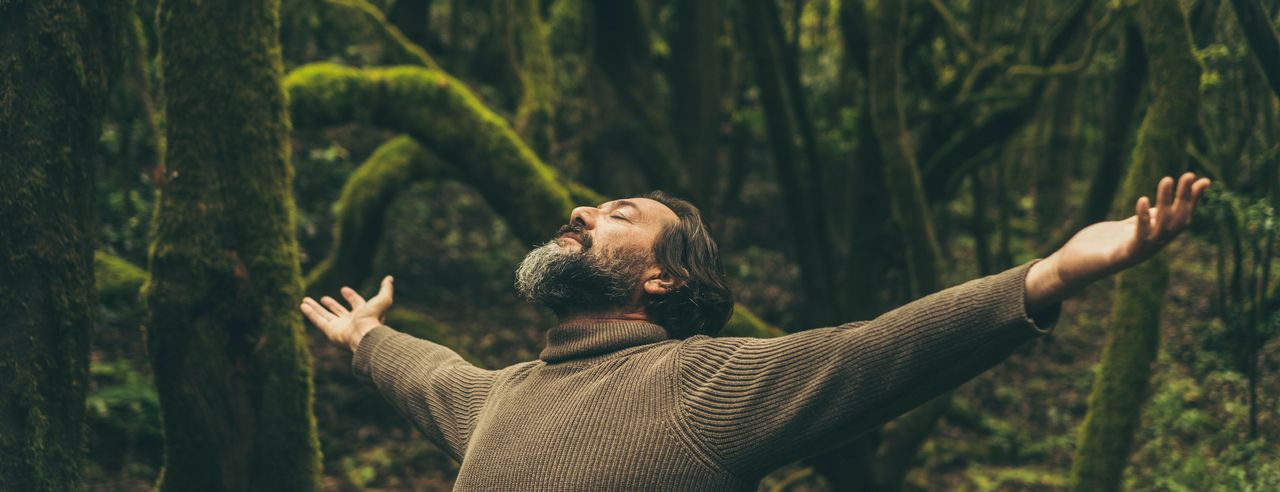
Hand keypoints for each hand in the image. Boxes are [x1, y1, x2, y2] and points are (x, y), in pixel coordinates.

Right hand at [300, 275, 394, 352]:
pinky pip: (317, 320)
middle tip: (323, 298)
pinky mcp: (329, 331)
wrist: (365, 335)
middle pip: (338, 311)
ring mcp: (339, 327)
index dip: (350, 296)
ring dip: (315, 308)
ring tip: (305, 300)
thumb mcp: (383, 300)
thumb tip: (390, 278)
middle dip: (331, 304)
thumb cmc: (374, 318)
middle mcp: (351, 321)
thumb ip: (386, 289)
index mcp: (363, 314)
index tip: (344, 289)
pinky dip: (310, 313)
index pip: (356, 303)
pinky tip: (302, 305)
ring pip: (325, 315)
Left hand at [1032, 173, 1210, 306]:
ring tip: (1166, 179)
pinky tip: (1143, 200)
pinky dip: (1142, 219)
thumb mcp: (1126, 227)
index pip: (1181, 218)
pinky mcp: (1121, 256)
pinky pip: (1138, 238)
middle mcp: (1152, 247)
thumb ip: (1146, 217)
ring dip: (1165, 203)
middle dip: (1184, 198)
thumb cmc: (1101, 245)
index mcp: (1155, 239)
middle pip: (1176, 222)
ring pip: (1161, 228)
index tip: (1203, 180)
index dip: (1193, 201)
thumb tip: (1164, 204)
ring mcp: (1138, 253)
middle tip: (1189, 174)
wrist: (1074, 267)